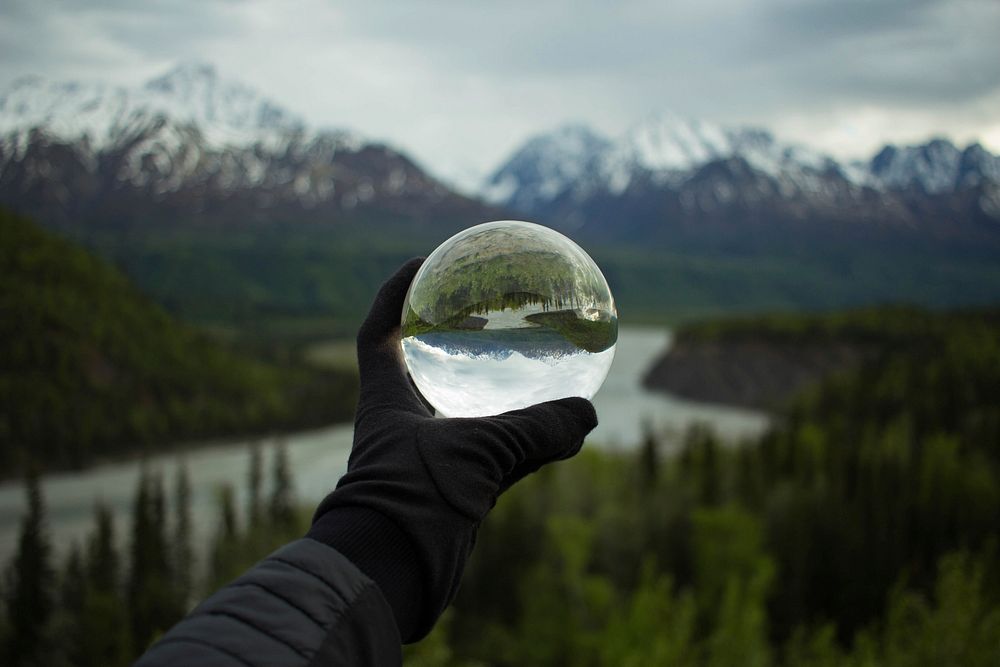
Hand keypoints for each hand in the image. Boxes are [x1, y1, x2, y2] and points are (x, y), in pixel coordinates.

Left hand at [310, 258, 596, 640]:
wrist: (392, 572)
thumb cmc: (414, 499)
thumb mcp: (478, 454)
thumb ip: (534, 432)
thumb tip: (586, 415)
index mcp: (386, 400)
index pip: (377, 333)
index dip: (392, 295)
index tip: (420, 264)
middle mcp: (402, 425)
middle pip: (419, 364)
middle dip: (442, 333)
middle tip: (481, 306)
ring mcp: (425, 457)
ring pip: (459, 407)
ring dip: (484, 382)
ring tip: (526, 355)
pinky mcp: (450, 488)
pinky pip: (489, 450)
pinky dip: (518, 436)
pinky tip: (558, 430)